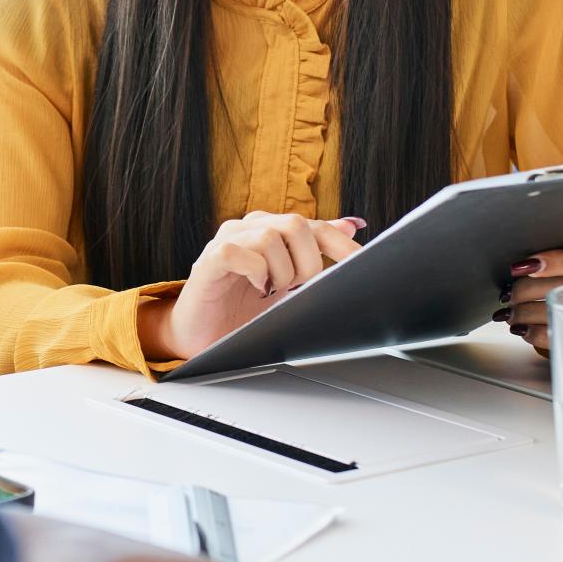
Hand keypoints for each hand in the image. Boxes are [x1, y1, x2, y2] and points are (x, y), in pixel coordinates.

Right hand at [140, 211, 364, 362]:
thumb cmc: (241, 310)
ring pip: (270, 236)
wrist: (200, 336)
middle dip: (307, 263)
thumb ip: (314, 255)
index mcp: (273, 231)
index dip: (342, 246)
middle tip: (297, 288)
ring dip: (281, 272)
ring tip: (271, 292)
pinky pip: (238, 252)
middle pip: (296, 224)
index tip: (362, 265)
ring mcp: (228, 240)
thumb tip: (351, 226)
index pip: (316, 226)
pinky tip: (256, 288)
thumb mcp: (288, 285)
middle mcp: (251, 228)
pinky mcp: (209, 259)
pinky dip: (255, 272)